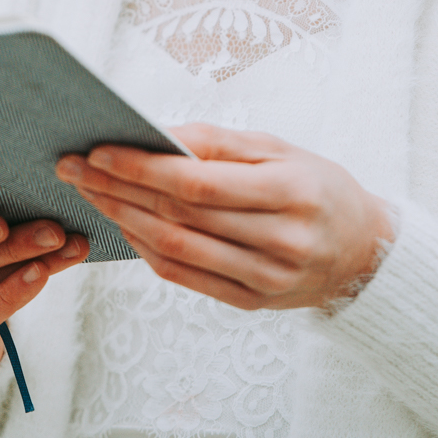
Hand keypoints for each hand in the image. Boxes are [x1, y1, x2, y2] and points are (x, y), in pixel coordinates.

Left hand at [55, 123, 392, 311]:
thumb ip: (217, 142)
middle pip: (180, 216)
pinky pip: (185, 277)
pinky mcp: (252, 303)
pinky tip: (123, 224)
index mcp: (291, 192)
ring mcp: (267, 279)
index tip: (98, 150)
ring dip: (123, 219)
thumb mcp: (279, 148)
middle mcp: (281, 241)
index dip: (143, 168)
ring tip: (90, 193)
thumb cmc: (317, 186)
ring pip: (176, 250)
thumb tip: (154, 133)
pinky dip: (147, 250)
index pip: (200, 183)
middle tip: (73, 167)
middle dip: (118, 189)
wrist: (364, 251)